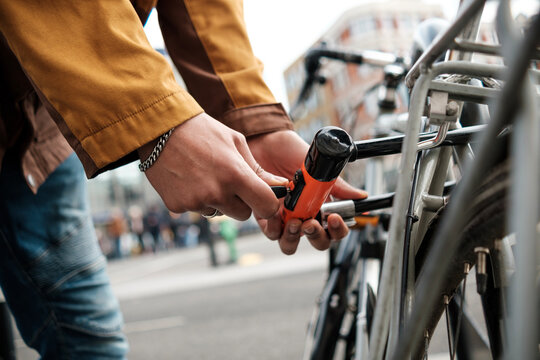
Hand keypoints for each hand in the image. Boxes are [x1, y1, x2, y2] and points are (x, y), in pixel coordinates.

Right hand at [140, 113, 287, 219]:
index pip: (266, 206)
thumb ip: (258, 169)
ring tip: (205, 174)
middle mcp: (217, 193)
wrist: (160, 128)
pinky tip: (189, 179)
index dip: (267, 203)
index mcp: (236, 175)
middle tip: (228, 180)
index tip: (263, 197)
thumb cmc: (203, 131)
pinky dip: (197, 199)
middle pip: (243, 214)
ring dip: (218, 200)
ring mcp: (196, 202)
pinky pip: (198, 210)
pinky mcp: (178, 206)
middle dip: (241, 201)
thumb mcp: (236, 142)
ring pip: (219, 212)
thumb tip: (281, 186)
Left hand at [248, 130, 366, 253]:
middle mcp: (304, 216)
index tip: (334, 218)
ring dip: (294, 238)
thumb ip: (339, 186)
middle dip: (316, 236)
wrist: (267, 141)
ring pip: (290, 245)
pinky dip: (274, 227)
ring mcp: (285, 218)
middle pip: (316, 241)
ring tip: (294, 222)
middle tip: (311, 223)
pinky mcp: (265, 216)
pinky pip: (271, 233)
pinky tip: (277, 213)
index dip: (338, 230)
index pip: (334, 230)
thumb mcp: (319, 169)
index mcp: (321, 207)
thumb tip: (361, 196)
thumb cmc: (292, 153)